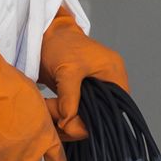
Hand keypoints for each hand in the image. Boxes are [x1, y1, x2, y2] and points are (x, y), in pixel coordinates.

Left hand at [38, 6, 131, 141]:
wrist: (46, 35)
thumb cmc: (61, 45)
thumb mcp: (66, 71)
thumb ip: (69, 98)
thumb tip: (68, 124)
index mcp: (114, 74)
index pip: (114, 108)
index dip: (95, 120)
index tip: (71, 125)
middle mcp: (110, 83)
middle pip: (101, 115)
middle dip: (78, 121)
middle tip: (57, 121)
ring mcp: (97, 88)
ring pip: (88, 115)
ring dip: (69, 119)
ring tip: (50, 112)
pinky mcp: (84, 91)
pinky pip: (80, 110)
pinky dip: (66, 114)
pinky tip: (53, 112)